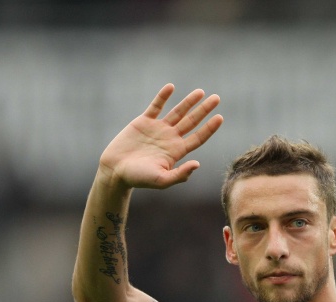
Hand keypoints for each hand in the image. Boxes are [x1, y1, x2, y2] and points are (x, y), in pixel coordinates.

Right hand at [99, 84, 223, 188]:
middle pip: (192, 121)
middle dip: (204, 110)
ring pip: (177, 112)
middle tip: (217, 98)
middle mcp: (170, 138)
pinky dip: (163, 96)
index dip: (209, 128)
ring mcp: (158, 129)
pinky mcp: (143, 122)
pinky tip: (171, 87)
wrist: (115, 170)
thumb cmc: (138, 178)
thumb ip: (180, 174)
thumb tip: (197, 164)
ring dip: (189, 101)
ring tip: (201, 92)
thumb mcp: (162, 180)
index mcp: (177, 151)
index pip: (198, 137)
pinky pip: (156, 106)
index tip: (220, 117)